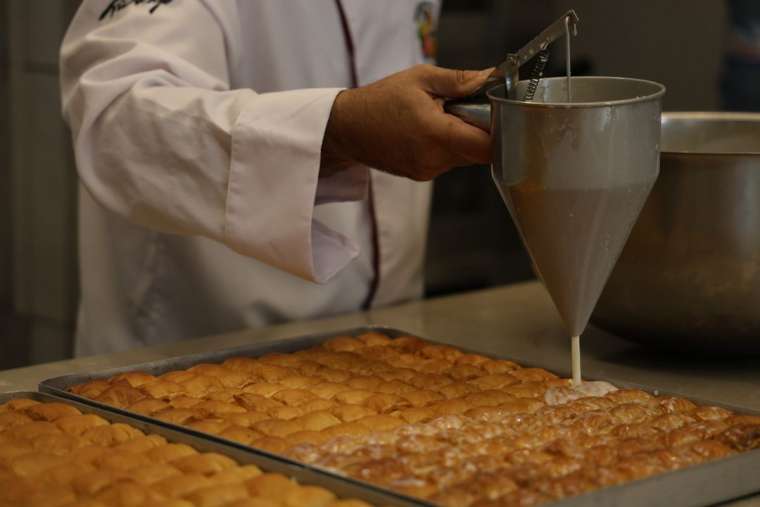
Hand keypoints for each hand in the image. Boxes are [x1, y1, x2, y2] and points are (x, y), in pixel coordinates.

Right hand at [321, 64, 491, 180]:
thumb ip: (458, 81)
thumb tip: (490, 78)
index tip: (498, 113)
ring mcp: (427, 171)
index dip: (500, 131)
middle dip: (481, 130)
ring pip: (464, 157)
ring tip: (442, 117)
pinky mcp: (421, 175)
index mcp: (436, 134)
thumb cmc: (379, 100)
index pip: (488, 146)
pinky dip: (448, 146)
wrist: (346, 128)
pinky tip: (430, 130)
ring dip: (463, 138)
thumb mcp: (420, 79)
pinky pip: (448, 161)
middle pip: (479, 152)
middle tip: (466, 108)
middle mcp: (434, 159)